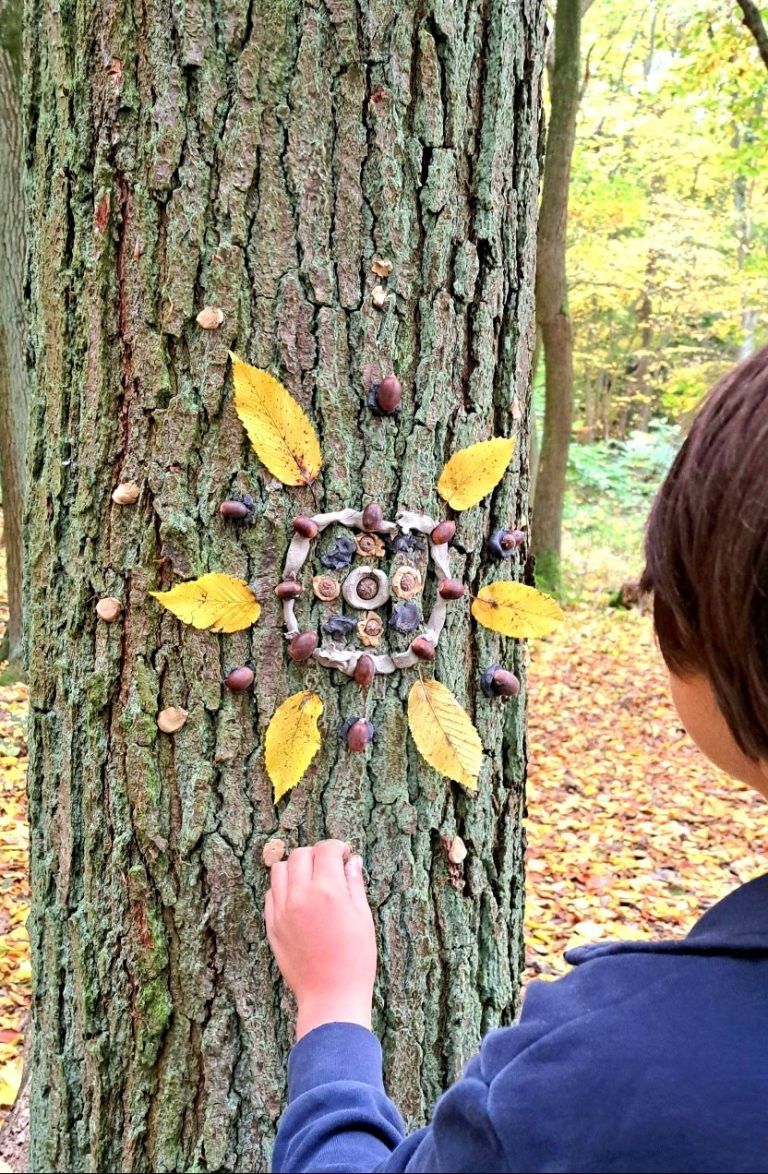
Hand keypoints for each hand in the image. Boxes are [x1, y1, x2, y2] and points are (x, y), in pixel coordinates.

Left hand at [265, 839, 376, 1039]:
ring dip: (295, 868)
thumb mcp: (363, 918)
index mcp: (328, 891)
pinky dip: (283, 888)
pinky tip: (298, 898)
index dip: (338, 847)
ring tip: (310, 880)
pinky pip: (271, 893)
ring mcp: (282, 911)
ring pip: (279, 870)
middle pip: (300, 854)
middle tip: (329, 867)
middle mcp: (301, 896)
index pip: (326, 849)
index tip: (345, 855)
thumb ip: (354, 884)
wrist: (331, 996)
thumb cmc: (355, 959)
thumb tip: (353, 861)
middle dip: (316, 854)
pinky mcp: (272, 926)